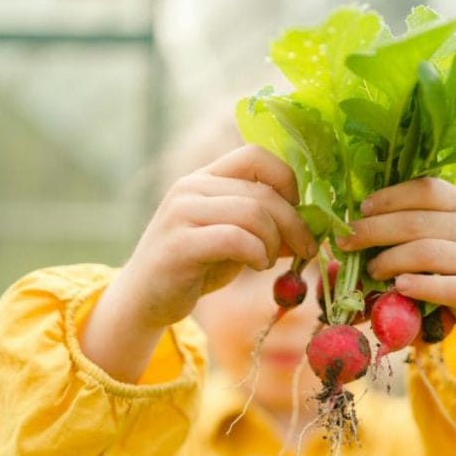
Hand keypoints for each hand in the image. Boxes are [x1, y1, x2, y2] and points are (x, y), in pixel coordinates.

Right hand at [81, 145, 316, 382]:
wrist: (144, 299)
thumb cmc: (195, 267)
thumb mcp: (236, 241)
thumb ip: (266, 228)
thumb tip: (310, 229)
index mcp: (206, 178)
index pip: (256, 155)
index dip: (288, 181)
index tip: (299, 212)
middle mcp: (191, 187)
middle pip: (263, 192)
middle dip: (294, 223)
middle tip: (306, 249)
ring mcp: (181, 213)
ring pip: (253, 213)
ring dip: (273, 242)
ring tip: (268, 261)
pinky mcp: (179, 244)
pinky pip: (234, 239)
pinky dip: (257, 253)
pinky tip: (256, 266)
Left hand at [337, 177, 455, 375]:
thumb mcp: (451, 229)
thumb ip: (418, 220)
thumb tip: (361, 217)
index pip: (425, 189)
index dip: (390, 197)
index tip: (362, 209)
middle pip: (417, 223)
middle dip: (375, 231)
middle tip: (348, 243)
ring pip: (427, 253)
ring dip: (390, 260)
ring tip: (372, 269)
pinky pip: (446, 288)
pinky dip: (418, 286)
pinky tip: (398, 286)